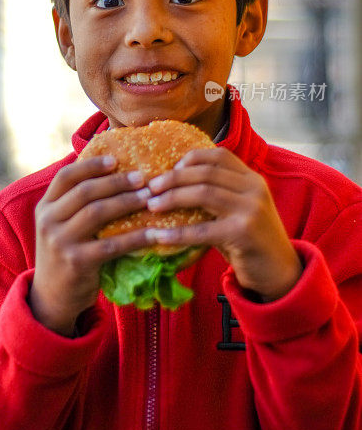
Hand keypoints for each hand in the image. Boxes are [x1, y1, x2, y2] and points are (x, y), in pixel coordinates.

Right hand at [30, 156, 156, 335]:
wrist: (52, 298)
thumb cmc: (65, 254)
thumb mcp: (60, 226)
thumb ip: (76, 205)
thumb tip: (113, 174)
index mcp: (44, 207)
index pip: (66, 177)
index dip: (91, 165)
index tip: (116, 159)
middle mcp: (48, 221)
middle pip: (85, 191)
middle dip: (116, 182)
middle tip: (142, 178)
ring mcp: (60, 242)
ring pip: (97, 212)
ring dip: (127, 202)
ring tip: (149, 198)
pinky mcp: (76, 262)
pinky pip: (111, 244)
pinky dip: (136, 237)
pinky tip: (154, 233)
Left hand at [146, 147, 301, 301]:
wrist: (280, 273)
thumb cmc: (250, 241)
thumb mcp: (237, 210)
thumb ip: (217, 195)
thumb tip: (171, 185)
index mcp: (251, 179)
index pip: (218, 156)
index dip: (190, 158)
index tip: (168, 169)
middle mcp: (254, 189)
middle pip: (206, 173)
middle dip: (173, 178)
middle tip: (150, 187)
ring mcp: (251, 209)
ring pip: (203, 193)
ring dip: (172, 198)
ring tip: (151, 205)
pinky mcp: (244, 233)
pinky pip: (202, 230)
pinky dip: (177, 233)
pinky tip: (159, 236)